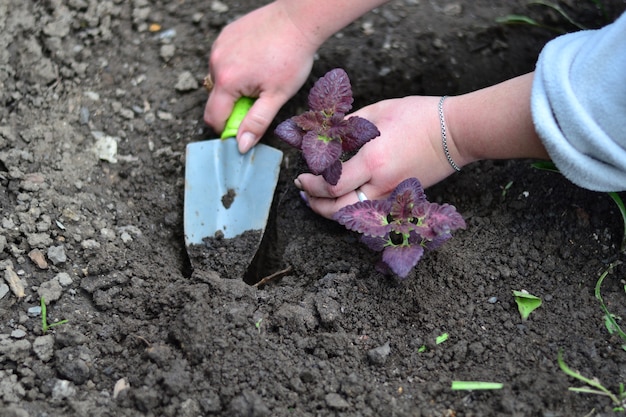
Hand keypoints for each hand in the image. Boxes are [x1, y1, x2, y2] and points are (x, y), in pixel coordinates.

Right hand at [203, 3, 317, 152]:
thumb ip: (257, 123)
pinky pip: (223, 61)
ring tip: (260, 77)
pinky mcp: (225, 35)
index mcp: (227, 81)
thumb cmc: (292, 57)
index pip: (214, 118)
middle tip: (259, 98)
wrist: (298, 20)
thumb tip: (241, 146)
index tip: (246, 126)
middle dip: (233, 106)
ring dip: (234, 87)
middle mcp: (216, 63)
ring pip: (219, 80)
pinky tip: (256, 61)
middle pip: (216, 99)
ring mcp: (219, 46)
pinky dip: (235, 68)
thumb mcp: (277, 96)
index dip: (228, 128)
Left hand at [295, 96, 462, 218]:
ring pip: (353, 216)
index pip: (332, 185)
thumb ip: (347, 126)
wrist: (456, 132)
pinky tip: (343, 199)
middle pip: (339, 211)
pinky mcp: (401, 198)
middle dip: (316, 205)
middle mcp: (382, 184)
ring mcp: (393, 195)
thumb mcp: (377, 112)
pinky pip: (369, 212)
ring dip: (331, 211)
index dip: (311, 185)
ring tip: (318, 198)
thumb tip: (324, 136)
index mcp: (374, 161)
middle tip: (304, 192)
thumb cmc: (418, 116)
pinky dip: (351, 210)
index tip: (301, 176)